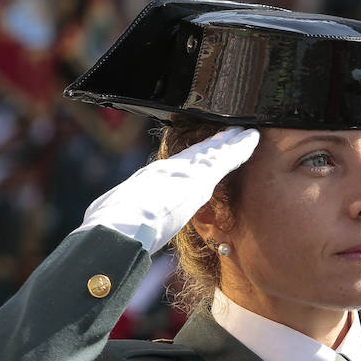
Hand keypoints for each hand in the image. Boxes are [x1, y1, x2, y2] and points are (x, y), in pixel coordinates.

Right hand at [73, 127, 259, 253]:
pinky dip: (239, 149)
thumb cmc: (114, 229)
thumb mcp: (114, 218)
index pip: (177, 166)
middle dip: (214, 143)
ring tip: (246, 131)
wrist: (119, 228)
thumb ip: (121, 216)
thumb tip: (107, 222)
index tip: (203, 150)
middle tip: (231, 131)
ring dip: (231, 141)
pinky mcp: (199, 178)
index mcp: (150, 181)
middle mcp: (168, 171)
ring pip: (213, 151)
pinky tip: (252, 140)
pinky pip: (225, 159)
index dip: (193, 156)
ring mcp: (184, 172)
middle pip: (197, 153)